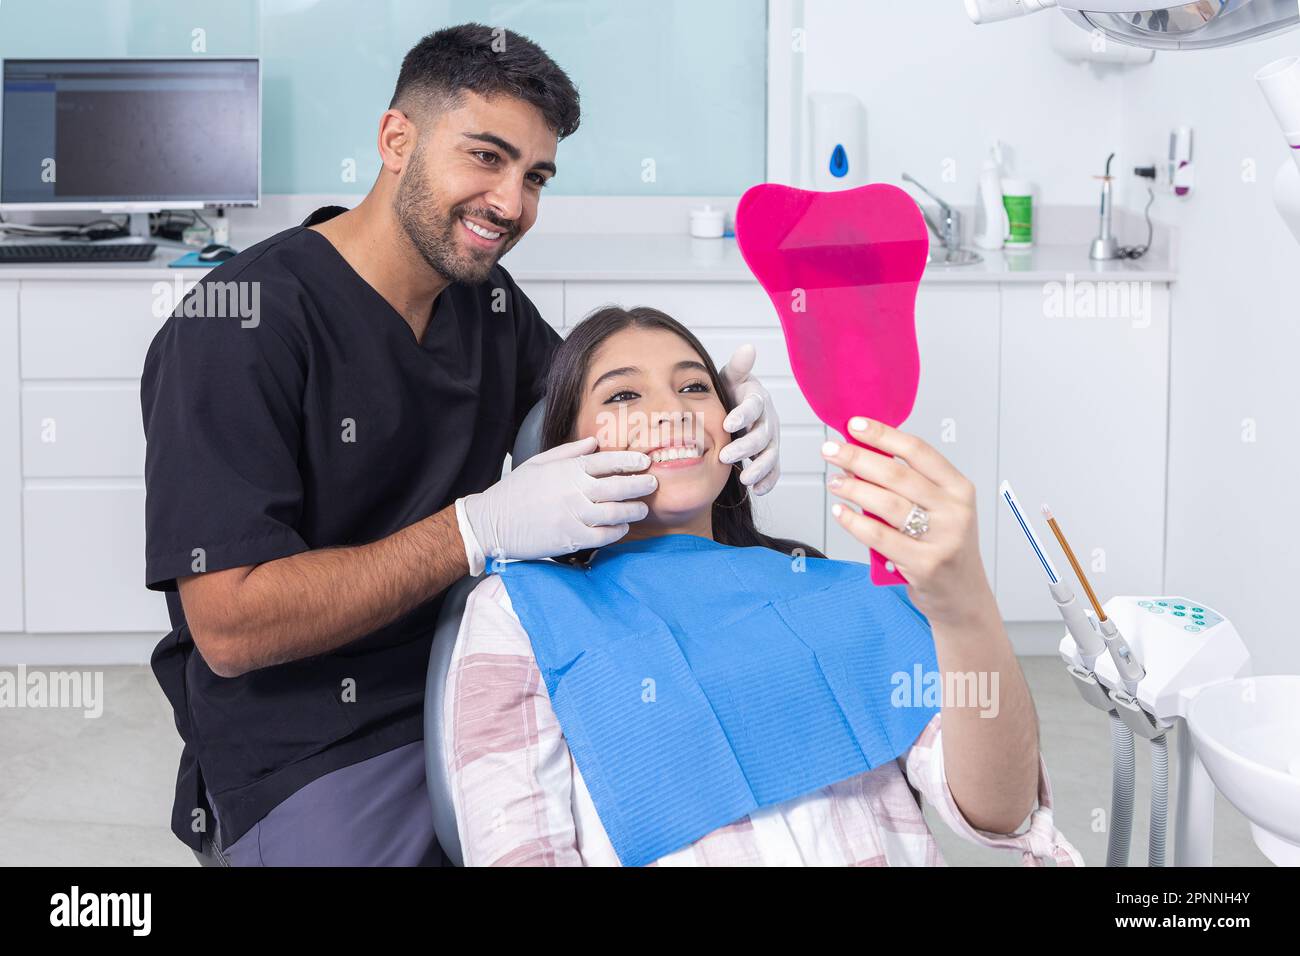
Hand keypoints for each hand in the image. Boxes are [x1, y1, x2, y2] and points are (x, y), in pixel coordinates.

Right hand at [461, 436, 656, 562]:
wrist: (491, 522)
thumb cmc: (515, 491)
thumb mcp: (539, 462)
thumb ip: (569, 451)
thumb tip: (594, 442)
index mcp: (567, 469)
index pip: (607, 461)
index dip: (630, 461)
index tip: (644, 462)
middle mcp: (573, 490)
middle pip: (618, 486)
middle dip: (640, 484)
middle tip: (652, 484)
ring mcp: (572, 515)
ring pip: (615, 512)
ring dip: (633, 510)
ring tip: (641, 508)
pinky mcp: (569, 538)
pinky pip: (602, 535)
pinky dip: (617, 531)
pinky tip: (622, 527)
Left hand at [718, 343, 780, 495]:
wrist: (738, 410)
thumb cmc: (732, 393)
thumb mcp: (731, 378)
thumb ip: (738, 367)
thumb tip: (748, 348)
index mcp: (757, 399)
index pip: (753, 406)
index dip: (742, 415)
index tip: (728, 424)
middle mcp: (768, 420)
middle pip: (761, 435)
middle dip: (745, 447)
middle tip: (725, 457)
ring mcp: (771, 440)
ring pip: (770, 455)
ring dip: (758, 468)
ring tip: (744, 479)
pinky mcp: (770, 457)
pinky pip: (774, 470)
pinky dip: (768, 481)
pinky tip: (758, 490)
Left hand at [822, 416, 993, 627]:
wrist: (963, 596)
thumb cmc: (944, 546)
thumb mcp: (938, 510)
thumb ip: (907, 485)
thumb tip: (859, 456)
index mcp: (959, 489)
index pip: (918, 451)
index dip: (883, 434)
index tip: (855, 425)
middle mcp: (954, 511)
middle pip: (897, 474)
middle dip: (858, 458)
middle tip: (831, 450)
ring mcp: (941, 539)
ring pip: (887, 504)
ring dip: (854, 488)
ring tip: (834, 482)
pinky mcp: (924, 564)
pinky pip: (879, 537)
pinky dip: (855, 522)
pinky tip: (841, 512)